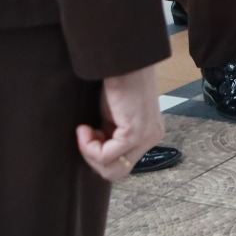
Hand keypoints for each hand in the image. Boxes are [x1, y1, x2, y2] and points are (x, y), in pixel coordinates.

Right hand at [76, 65, 163, 182]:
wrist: (122, 61)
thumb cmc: (116, 84)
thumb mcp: (112, 117)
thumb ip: (110, 136)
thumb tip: (94, 157)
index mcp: (149, 135)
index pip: (121, 166)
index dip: (97, 156)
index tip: (90, 133)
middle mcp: (152, 138)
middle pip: (116, 173)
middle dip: (93, 160)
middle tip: (85, 135)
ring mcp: (146, 137)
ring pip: (111, 169)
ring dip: (89, 153)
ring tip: (84, 129)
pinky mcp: (136, 132)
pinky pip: (106, 155)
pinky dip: (88, 146)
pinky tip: (84, 128)